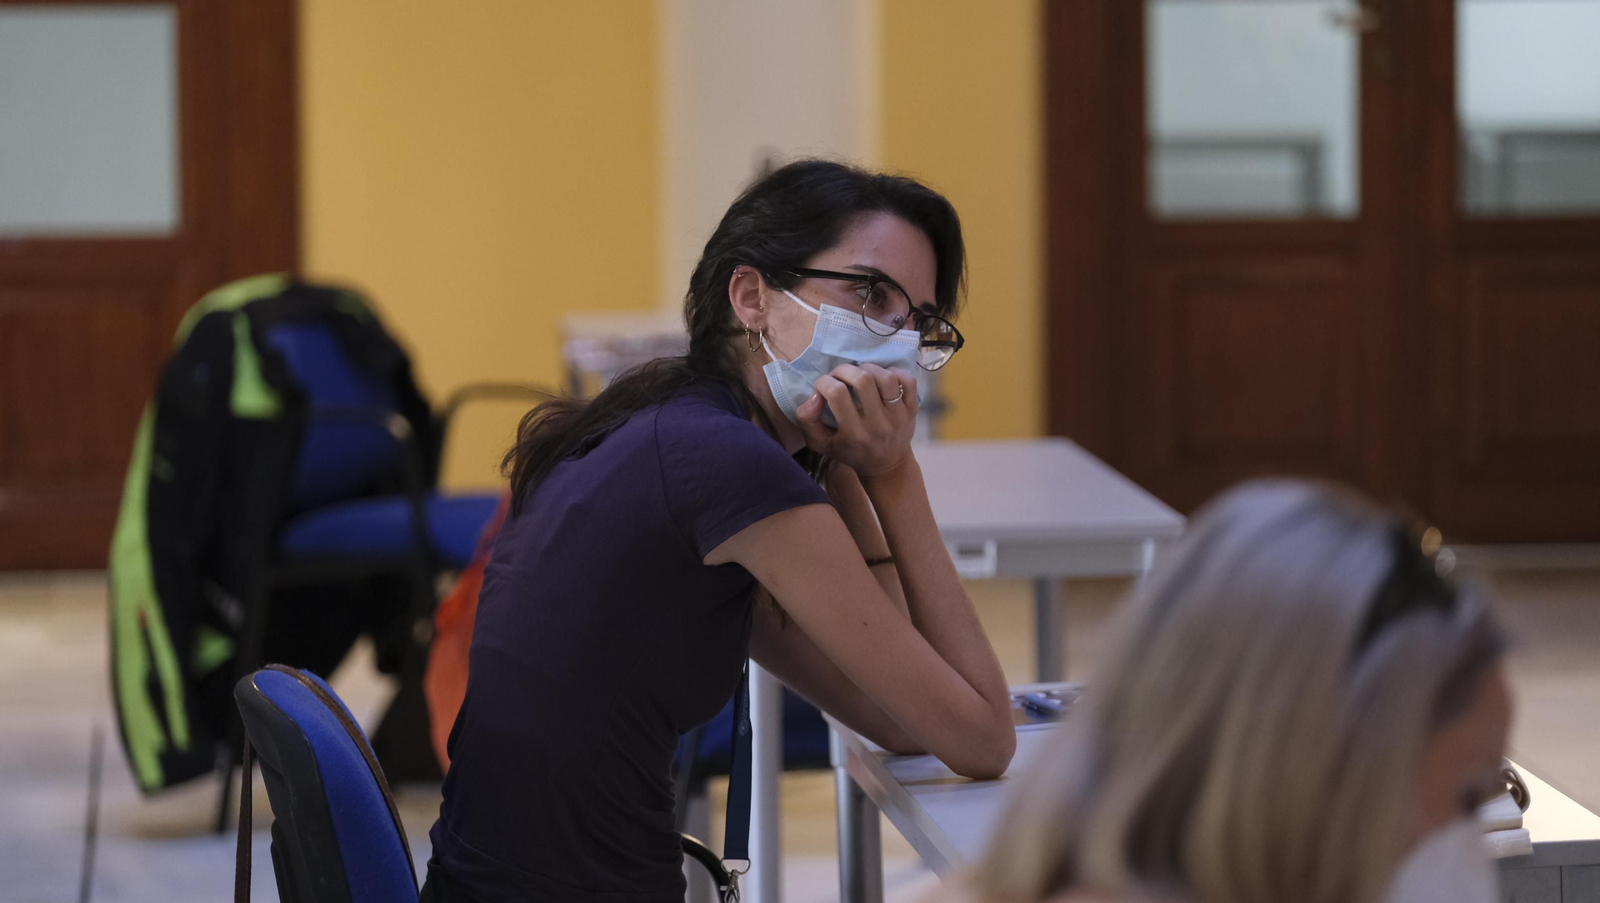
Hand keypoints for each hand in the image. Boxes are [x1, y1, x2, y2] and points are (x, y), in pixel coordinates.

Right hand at [796, 363, 917, 479]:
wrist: (886, 466)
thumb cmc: (850, 451)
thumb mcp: (821, 443)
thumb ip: (808, 420)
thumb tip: (814, 395)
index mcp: (854, 434)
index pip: (837, 394)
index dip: (824, 382)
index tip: (822, 385)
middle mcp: (878, 424)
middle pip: (863, 380)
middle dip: (845, 370)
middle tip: (839, 375)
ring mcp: (898, 416)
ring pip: (886, 378)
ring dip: (869, 368)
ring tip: (860, 373)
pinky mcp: (912, 410)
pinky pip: (908, 382)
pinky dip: (895, 372)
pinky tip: (882, 377)